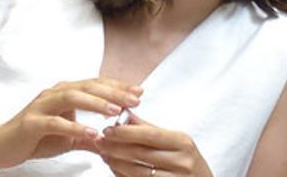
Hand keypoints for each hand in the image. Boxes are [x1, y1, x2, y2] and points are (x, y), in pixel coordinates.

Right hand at [0, 78, 142, 169]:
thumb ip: (90, 138)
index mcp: (64, 93)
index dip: (118, 86)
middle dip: (113, 91)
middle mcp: (53, 94)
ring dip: (95, 103)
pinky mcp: (31, 123)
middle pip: (88, 86)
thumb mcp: (69, 139)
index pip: (96, 84)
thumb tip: (114, 142)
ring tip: (115, 110)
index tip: (140, 92)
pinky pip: (54, 122)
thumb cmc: (35, 139)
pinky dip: (74, 126)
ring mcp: (41, 106)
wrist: (0, 148)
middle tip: (134, 99)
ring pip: (71, 97)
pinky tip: (91, 132)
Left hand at [98, 112, 213, 176]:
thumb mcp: (175, 142)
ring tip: (104, 154)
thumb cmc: (187, 161)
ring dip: (116, 162)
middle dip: (116, 147)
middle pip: (141, 153)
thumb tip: (125, 115)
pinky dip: (122, 175)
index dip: (126, 132)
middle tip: (99, 141)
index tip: (107, 129)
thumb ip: (149, 128)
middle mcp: (181, 161)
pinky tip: (114, 168)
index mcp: (183, 143)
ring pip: (137, 171)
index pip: (150, 135)